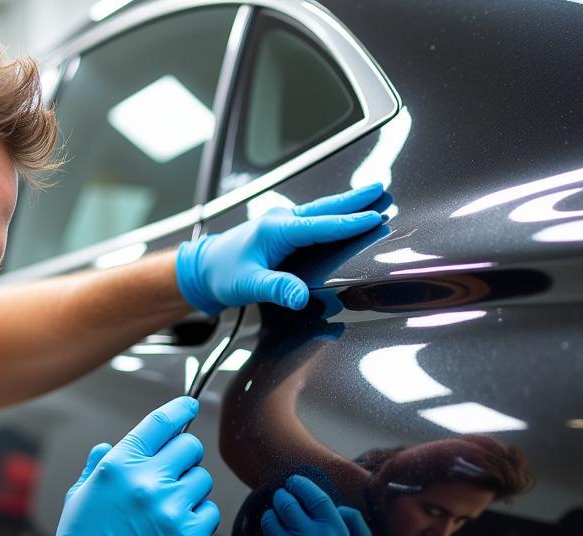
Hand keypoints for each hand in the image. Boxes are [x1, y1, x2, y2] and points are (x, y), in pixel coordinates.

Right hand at [13, 396, 219, 535]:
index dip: (180, 409)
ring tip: (167, 511)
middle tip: (172, 476)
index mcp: (118, 466)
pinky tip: (176, 529)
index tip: (190, 405)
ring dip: (190, 491)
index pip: (160, 423)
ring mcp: (169, 509)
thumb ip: (98, 466)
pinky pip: (209, 512)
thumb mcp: (80, 496)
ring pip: (202, 480)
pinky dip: (198, 519)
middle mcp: (146, 482)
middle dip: (184, 458)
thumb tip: (107, 446)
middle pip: (191, 447)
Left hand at [175, 183, 384, 313]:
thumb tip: (301, 297)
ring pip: (321, 211)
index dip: (349, 223)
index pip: (321, 226)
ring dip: (346, 204)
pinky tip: (342, 215)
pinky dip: (332, 215)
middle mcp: (280, 221)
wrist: (201, 269)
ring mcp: (281, 224)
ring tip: (371, 197)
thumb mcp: (248, 285)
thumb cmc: (222, 274)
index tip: (374, 218)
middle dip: (354, 200)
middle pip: (325, 208)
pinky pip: (313, 220)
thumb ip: (276, 289)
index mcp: (276, 230)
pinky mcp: (281, 231)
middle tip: (381, 190)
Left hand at [260, 475, 347, 535]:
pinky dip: (268, 522)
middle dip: (284, 495)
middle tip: (281, 498)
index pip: (319, 497)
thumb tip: (302, 484)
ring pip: (280, 508)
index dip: (303, 485)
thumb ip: (323, 517)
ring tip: (278, 516)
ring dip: (275, 508)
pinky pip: (269, 522)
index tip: (293, 482)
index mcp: (340, 531)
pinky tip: (273, 530)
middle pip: (295, 499)